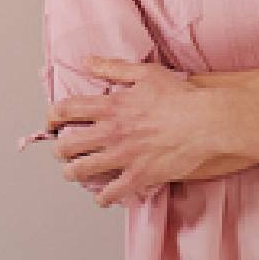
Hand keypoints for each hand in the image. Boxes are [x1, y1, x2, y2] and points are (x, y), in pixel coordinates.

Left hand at [46, 58, 217, 203]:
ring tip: (73, 173)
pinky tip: (102, 198)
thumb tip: (89, 61)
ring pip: (81, 171)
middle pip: (67, 145)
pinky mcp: (139, 176)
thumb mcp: (146, 73)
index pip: (66, 110)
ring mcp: (123, 156)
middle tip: (62, 151)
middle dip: (59, 149)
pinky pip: (111, 193)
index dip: (53, 116)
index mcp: (111, 107)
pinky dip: (103, 198)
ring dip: (72, 173)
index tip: (51, 121)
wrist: (206, 122)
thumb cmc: (180, 97)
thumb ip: (113, 68)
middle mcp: (111, 133)